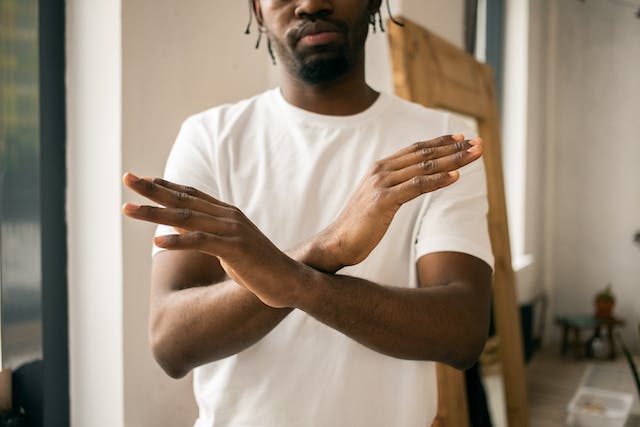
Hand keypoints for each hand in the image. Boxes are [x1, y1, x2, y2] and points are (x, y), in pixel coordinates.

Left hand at [122, 175, 302, 307]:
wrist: (288, 280)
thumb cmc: (258, 266)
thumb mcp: (229, 246)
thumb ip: (207, 233)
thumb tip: (182, 228)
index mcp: (226, 213)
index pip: (190, 194)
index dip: (165, 186)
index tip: (142, 179)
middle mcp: (227, 216)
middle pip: (183, 200)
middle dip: (152, 190)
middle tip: (127, 178)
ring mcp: (231, 231)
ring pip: (186, 218)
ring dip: (154, 213)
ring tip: (128, 209)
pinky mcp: (234, 249)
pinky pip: (200, 242)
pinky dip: (178, 241)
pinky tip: (157, 241)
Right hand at [311, 134, 482, 270]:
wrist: (336, 242)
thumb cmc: (359, 225)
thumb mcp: (379, 200)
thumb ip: (395, 187)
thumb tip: (415, 183)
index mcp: (380, 168)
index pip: (416, 149)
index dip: (440, 142)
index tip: (462, 137)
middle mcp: (381, 171)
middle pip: (424, 154)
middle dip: (454, 148)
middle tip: (478, 143)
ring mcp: (381, 184)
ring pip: (424, 167)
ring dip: (453, 160)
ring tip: (474, 154)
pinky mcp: (383, 201)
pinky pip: (416, 186)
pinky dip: (438, 180)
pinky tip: (456, 176)